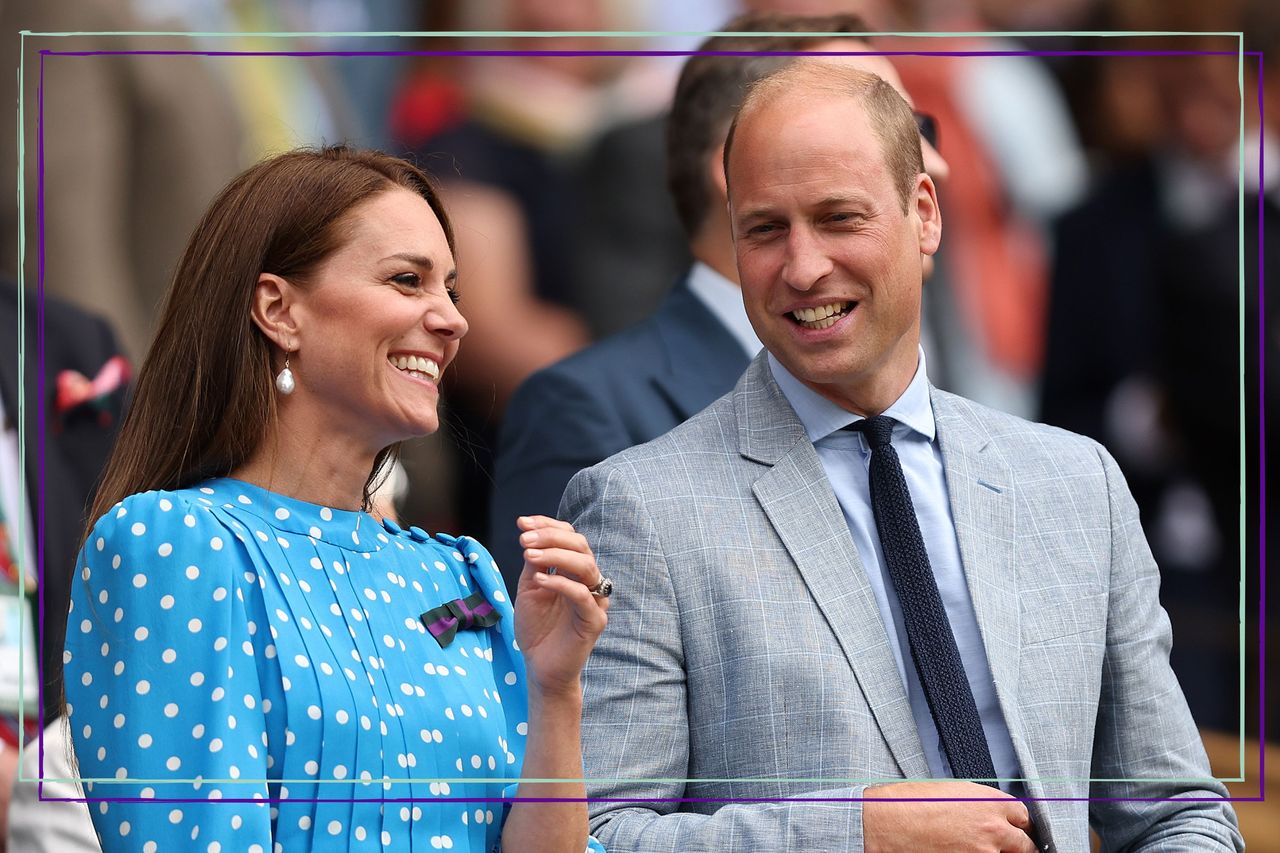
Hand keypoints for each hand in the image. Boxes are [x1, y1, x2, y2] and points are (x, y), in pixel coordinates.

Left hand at [513, 516, 608, 697]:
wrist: (540, 667)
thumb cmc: (536, 628)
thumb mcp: (529, 589)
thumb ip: (534, 564)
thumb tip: (531, 535)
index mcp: (574, 571)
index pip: (569, 537)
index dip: (547, 525)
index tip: (522, 523)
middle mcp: (589, 581)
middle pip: (580, 546)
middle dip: (551, 537)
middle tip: (524, 539)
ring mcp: (595, 600)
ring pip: (585, 565)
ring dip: (555, 555)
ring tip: (529, 555)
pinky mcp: (595, 620)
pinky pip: (582, 595)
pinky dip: (561, 583)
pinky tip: (540, 579)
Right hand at [864, 781, 1036, 852]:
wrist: (886, 823)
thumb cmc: (910, 804)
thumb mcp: (951, 792)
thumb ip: (979, 804)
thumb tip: (989, 814)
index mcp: (989, 802)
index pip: (1023, 817)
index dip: (1017, 824)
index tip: (1014, 829)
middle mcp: (993, 827)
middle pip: (1024, 844)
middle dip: (1017, 846)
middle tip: (1009, 848)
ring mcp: (984, 852)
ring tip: (977, 849)